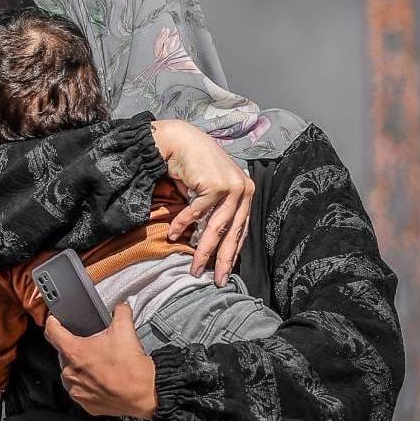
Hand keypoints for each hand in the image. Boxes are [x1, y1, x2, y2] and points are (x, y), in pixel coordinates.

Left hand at [44, 303, 156, 419]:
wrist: (145, 392)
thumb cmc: (131, 366)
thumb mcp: (125, 328)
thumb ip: (119, 311)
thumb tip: (120, 307)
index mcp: (74, 352)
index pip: (52, 332)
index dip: (53, 322)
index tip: (55, 321)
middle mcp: (70, 372)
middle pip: (64, 353)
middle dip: (76, 348)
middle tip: (93, 346)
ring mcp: (77, 390)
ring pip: (71, 373)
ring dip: (81, 367)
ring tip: (100, 364)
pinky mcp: (85, 404)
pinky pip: (80, 390)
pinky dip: (88, 384)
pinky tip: (102, 380)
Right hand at [151, 119, 253, 285]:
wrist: (180, 140)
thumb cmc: (193, 167)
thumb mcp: (209, 192)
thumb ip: (215, 212)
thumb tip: (211, 243)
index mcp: (245, 192)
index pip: (241, 228)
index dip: (233, 252)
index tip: (225, 271)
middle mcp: (243, 189)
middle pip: (233, 232)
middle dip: (223, 259)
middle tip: (217, 280)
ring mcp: (231, 186)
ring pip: (217, 227)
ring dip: (203, 250)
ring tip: (195, 267)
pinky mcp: (215, 184)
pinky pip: (197, 213)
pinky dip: (183, 225)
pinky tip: (174, 236)